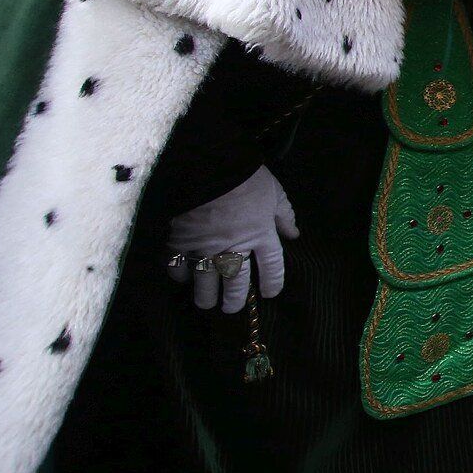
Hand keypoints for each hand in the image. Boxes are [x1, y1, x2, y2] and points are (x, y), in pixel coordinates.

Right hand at [166, 165, 297, 313]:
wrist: (206, 165)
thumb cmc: (244, 176)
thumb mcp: (273, 191)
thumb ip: (284, 215)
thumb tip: (294, 234)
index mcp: (261, 235)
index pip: (272, 267)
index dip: (273, 283)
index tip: (270, 293)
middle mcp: (234, 247)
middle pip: (236, 282)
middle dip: (235, 299)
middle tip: (231, 308)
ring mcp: (205, 247)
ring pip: (205, 281)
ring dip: (206, 295)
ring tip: (206, 303)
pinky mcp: (180, 241)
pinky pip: (177, 265)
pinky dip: (179, 273)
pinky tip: (181, 277)